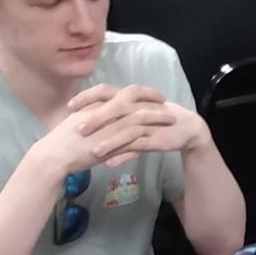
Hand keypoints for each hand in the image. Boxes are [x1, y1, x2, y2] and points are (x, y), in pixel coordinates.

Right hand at [35, 85, 174, 179]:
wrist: (54, 156)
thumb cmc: (62, 143)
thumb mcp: (79, 123)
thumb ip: (94, 117)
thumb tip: (105, 115)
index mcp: (96, 104)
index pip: (122, 91)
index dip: (140, 91)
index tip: (152, 94)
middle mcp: (103, 110)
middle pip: (133, 96)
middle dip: (151, 97)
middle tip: (165, 100)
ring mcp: (107, 125)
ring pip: (138, 114)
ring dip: (156, 115)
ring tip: (171, 118)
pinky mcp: (110, 141)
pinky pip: (134, 134)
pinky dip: (149, 133)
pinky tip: (161, 136)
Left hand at [68, 82, 208, 161]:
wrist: (186, 128)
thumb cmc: (154, 121)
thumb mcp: (132, 117)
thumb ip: (112, 119)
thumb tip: (88, 123)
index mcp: (129, 97)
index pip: (104, 91)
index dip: (87, 97)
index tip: (69, 106)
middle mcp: (137, 106)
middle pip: (114, 109)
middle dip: (95, 119)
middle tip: (78, 130)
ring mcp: (148, 122)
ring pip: (126, 129)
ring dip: (109, 140)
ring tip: (93, 151)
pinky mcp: (156, 137)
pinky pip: (138, 145)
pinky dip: (124, 154)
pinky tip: (110, 163)